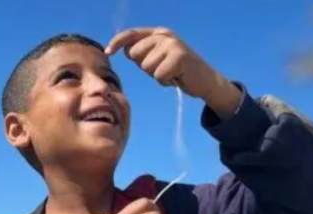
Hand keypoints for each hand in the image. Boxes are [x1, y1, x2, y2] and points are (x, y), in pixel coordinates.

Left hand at [105, 27, 241, 117]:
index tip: (108, 52)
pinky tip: (176, 78)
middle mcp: (164, 35)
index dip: (117, 42)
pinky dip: (165, 82)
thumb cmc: (178, 72)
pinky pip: (158, 75)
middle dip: (145, 67)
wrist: (205, 81)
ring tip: (171, 73)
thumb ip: (143, 52)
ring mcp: (172, 44)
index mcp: (158, 33)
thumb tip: (123, 50)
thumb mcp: (158, 58)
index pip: (131, 34)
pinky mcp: (179, 56)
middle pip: (135, 54)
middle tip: (163, 68)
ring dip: (156, 75)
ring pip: (146, 66)